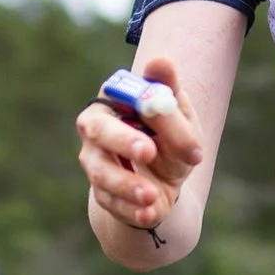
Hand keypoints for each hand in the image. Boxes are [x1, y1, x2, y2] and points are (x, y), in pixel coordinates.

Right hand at [76, 49, 204, 239]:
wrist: (168, 178)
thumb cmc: (170, 135)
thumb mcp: (179, 112)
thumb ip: (169, 89)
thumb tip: (161, 61)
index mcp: (114, 99)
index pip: (118, 96)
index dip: (134, 103)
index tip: (153, 107)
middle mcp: (96, 129)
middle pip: (98, 131)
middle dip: (123, 141)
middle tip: (148, 152)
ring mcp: (95, 163)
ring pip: (101, 173)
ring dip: (127, 185)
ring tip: (151, 196)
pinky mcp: (102, 194)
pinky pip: (113, 203)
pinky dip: (133, 210)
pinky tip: (150, 213)